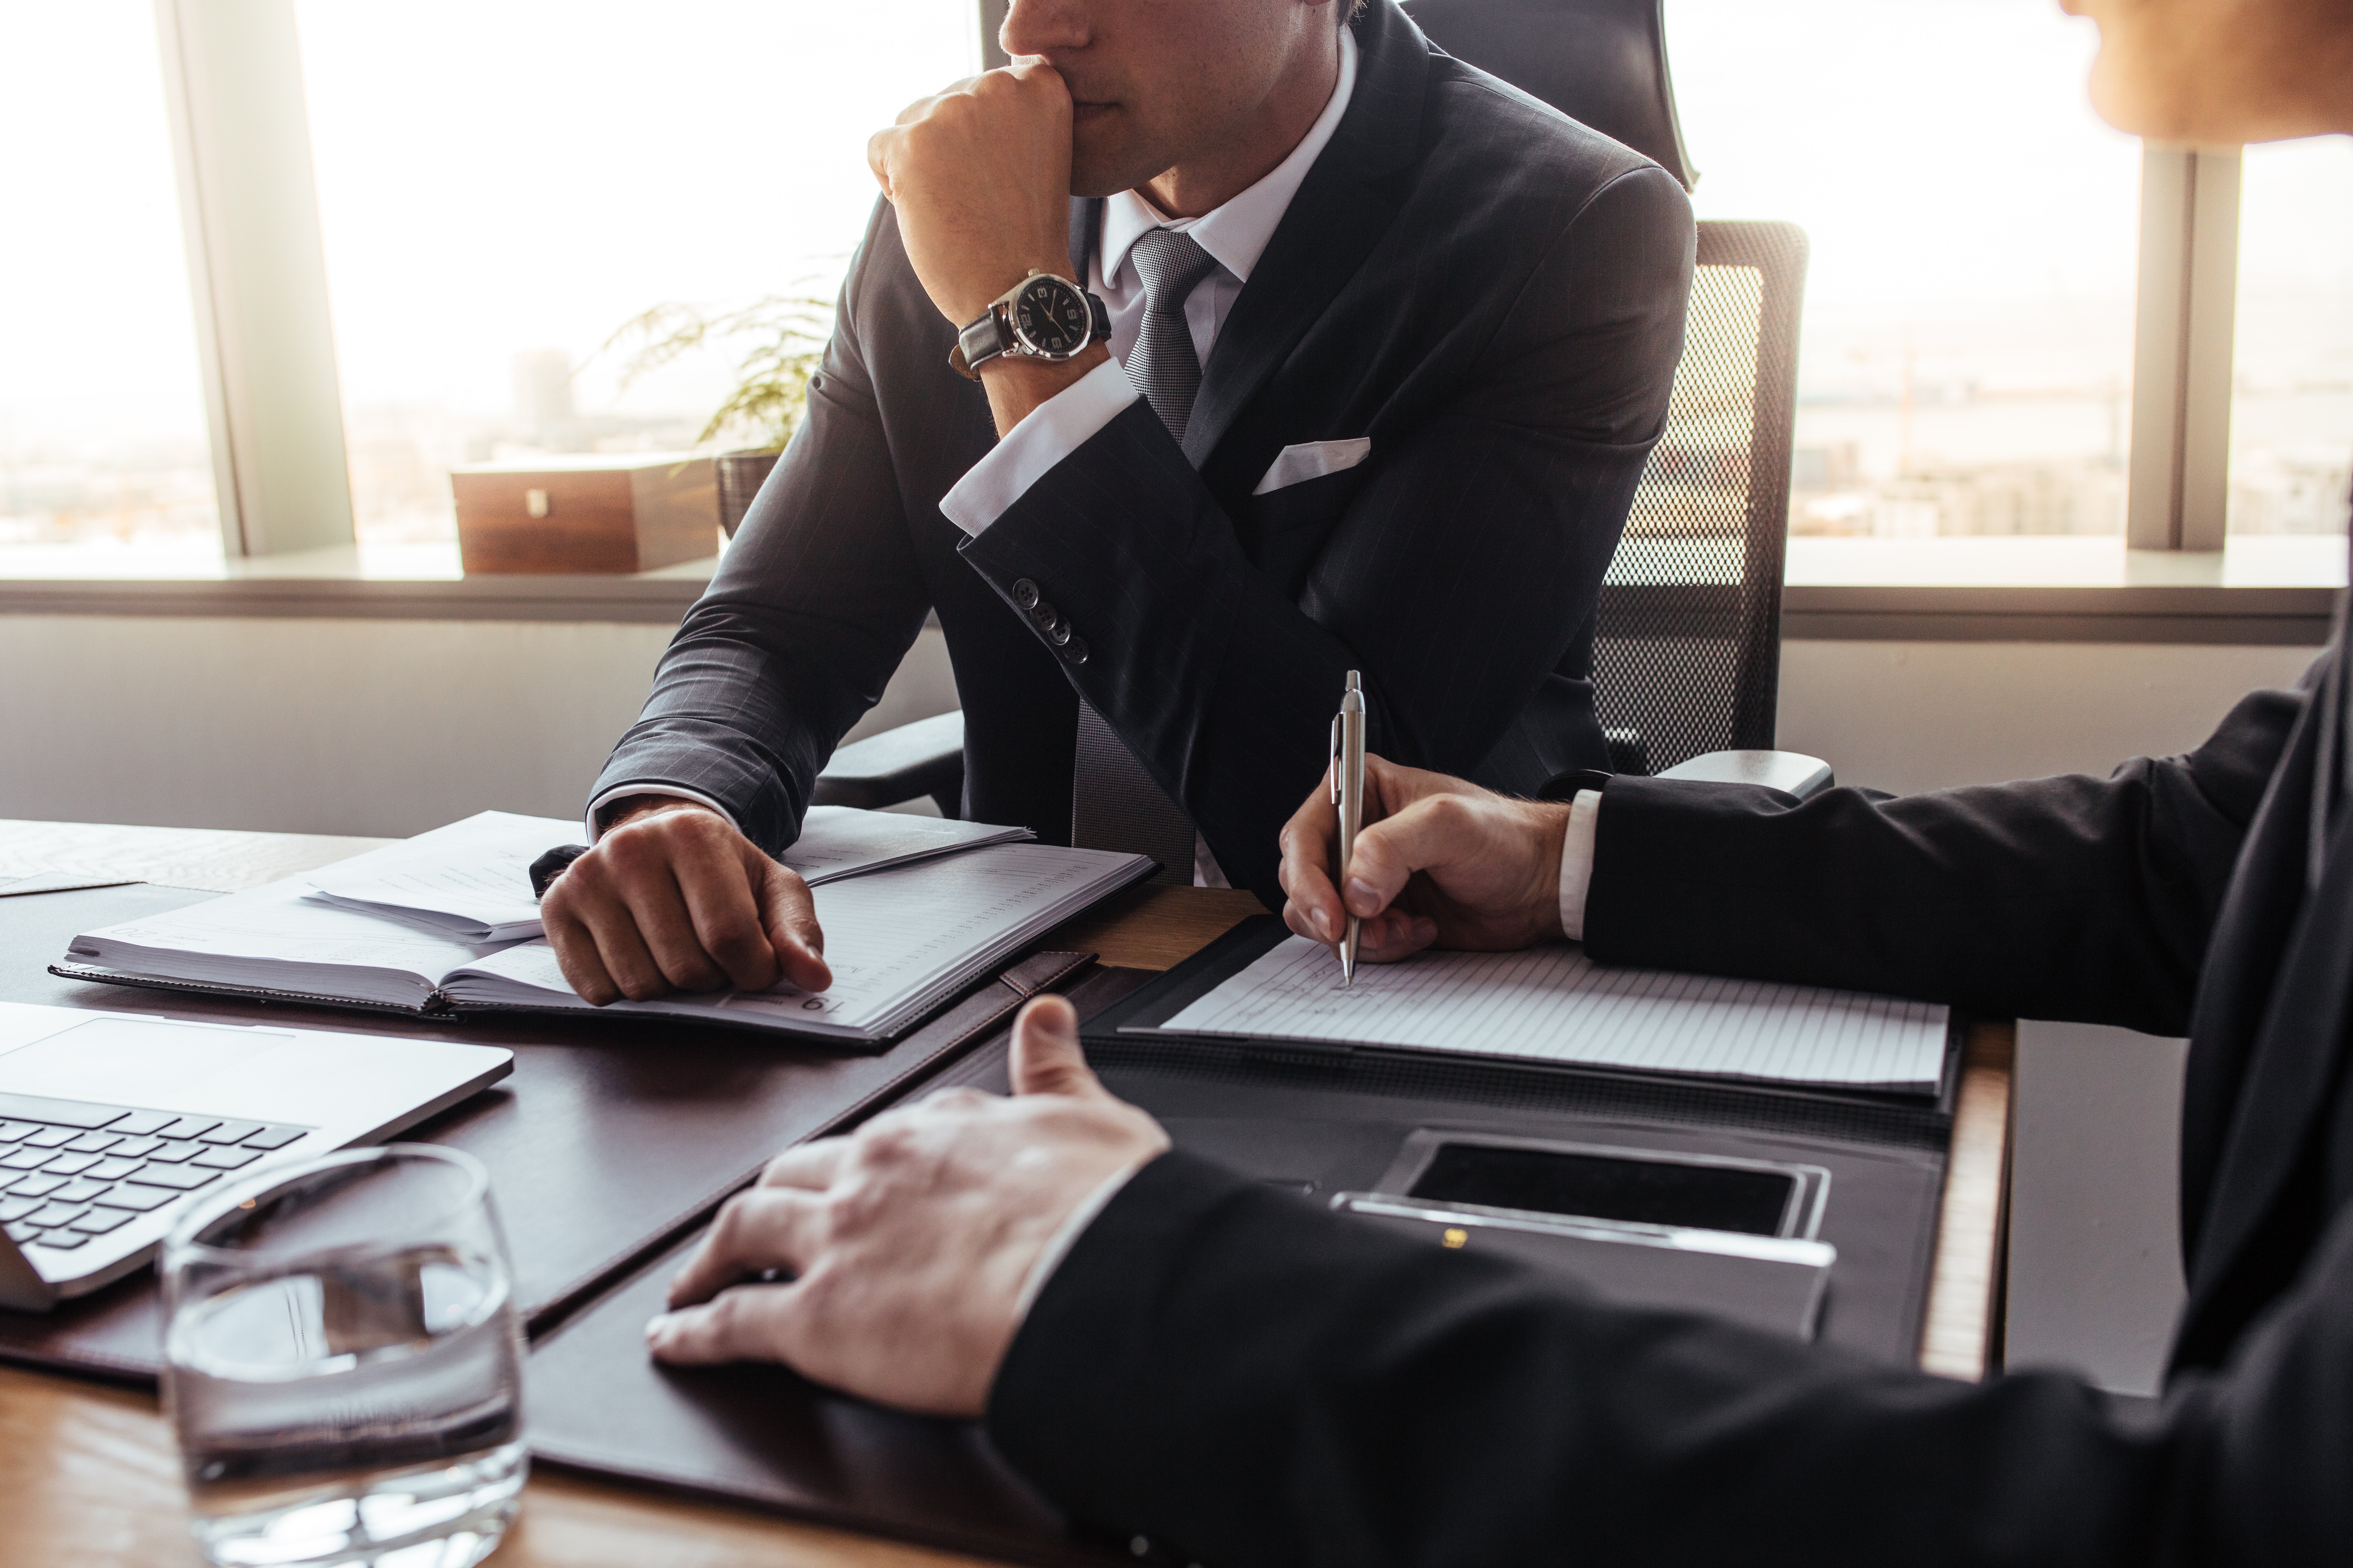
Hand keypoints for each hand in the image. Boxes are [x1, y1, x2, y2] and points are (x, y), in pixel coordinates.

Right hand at [540, 797, 829, 1004]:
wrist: (659, 843)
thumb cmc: (719, 871)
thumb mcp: (773, 889)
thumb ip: (798, 932)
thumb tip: (814, 977)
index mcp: (694, 835)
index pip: (729, 935)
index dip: (752, 971)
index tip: (757, 966)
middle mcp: (632, 849)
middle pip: (683, 967)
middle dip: (711, 979)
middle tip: (713, 957)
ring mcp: (587, 879)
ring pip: (638, 985)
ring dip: (669, 989)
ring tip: (677, 953)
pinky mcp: (556, 909)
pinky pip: (595, 990)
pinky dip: (624, 993)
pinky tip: (638, 957)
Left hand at [646, 995, 1168, 1416]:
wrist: (1092, 1286)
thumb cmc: (1102, 1215)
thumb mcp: (1090, 1117)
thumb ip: (1055, 1069)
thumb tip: (1047, 1017)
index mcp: (937, 1130)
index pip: (884, 1135)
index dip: (867, 1161)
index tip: (864, 1173)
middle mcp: (872, 1172)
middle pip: (795, 1173)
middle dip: (772, 1194)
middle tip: (758, 1224)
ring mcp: (835, 1242)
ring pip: (744, 1230)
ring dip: (711, 1255)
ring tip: (693, 1279)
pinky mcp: (815, 1320)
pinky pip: (732, 1322)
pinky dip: (693, 1331)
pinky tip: (672, 1338)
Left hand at [868, 62, 1080, 329]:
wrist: (1020, 288)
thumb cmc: (1026, 231)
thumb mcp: (1035, 150)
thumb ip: (1005, 113)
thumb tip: (952, 100)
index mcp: (1038, 85)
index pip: (983, 87)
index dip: (984, 136)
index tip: (1006, 174)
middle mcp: (998, 87)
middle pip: (944, 102)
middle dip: (951, 149)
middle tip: (983, 198)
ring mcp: (953, 112)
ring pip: (910, 122)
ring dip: (922, 164)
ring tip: (958, 207)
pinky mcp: (911, 143)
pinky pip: (879, 149)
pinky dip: (894, 184)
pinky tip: (930, 214)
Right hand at [1277, 755, 1571, 963]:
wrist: (1541, 884)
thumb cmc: (1503, 838)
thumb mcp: (1449, 825)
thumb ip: (1392, 848)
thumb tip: (1353, 891)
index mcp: (1360, 791)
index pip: (1303, 835)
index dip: (1307, 879)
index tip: (1333, 915)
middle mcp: (1353, 833)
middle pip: (1301, 880)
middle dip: (1331, 914)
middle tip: (1368, 932)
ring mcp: (1363, 877)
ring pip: (1320, 917)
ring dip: (1359, 935)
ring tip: (1407, 927)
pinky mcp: (1378, 914)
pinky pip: (1352, 941)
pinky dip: (1381, 947)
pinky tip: (1421, 930)